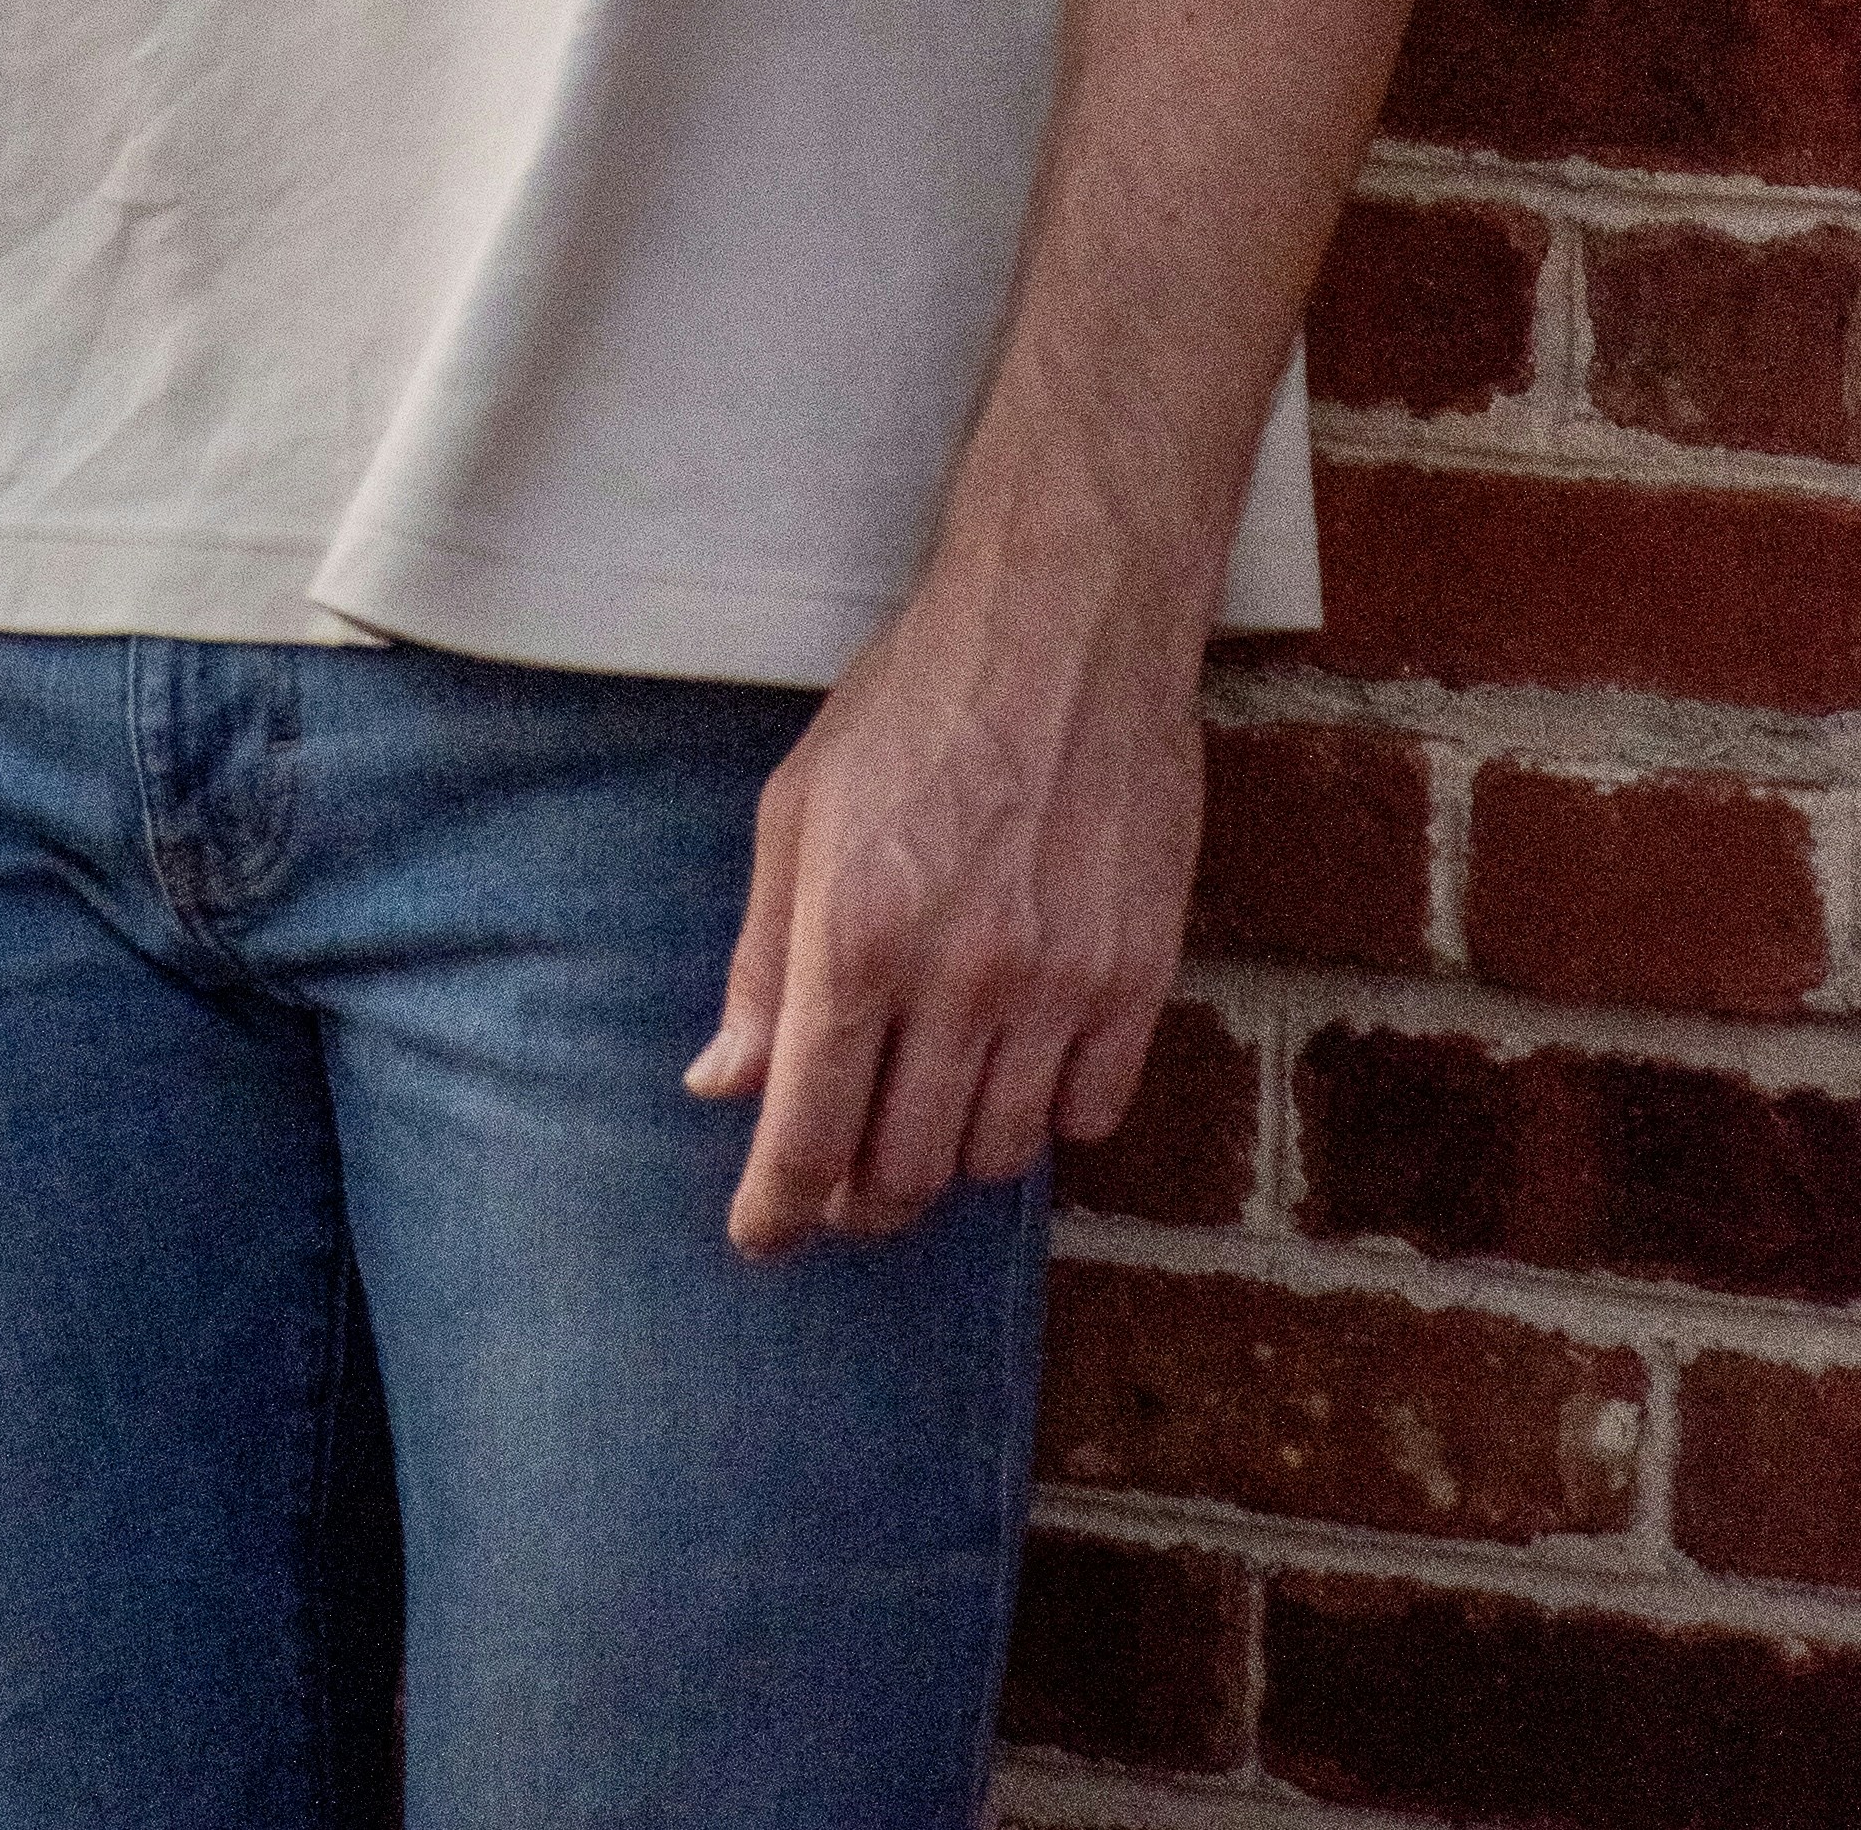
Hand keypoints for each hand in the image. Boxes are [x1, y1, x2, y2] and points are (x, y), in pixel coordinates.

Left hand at [688, 553, 1203, 1257]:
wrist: (1068, 622)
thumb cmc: (914, 703)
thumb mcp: (798, 810)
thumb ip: (760, 961)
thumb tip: (722, 1084)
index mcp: (853, 933)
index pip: (806, 1135)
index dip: (777, 1212)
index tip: (763, 1238)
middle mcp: (956, 976)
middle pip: (904, 1171)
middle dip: (861, 1196)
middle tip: (846, 1175)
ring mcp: (1057, 982)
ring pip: (998, 1158)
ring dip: (953, 1154)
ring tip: (931, 1103)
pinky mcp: (1138, 977)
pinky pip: (1089, 1116)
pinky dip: (1048, 1112)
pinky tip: (1022, 1058)